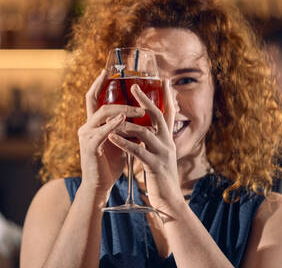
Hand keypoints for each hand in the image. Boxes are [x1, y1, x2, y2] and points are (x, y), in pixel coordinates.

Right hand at [78, 70, 145, 194]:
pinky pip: (102, 132)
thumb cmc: (110, 163)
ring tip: (138, 110)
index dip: (98, 83)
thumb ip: (126, 127)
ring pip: (103, 115)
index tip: (107, 70)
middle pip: (100, 104)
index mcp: (93, 124)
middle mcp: (86, 127)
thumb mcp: (120, 141)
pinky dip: (114, 125)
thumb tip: (143, 116)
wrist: (100, 185)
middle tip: (139, 98)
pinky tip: (124, 120)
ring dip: (122, 110)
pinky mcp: (89, 147)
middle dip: (121, 100)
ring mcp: (86, 136)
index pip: (92, 98)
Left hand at [107, 81, 184, 213]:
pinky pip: (138, 151)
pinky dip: (124, 143)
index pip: (169, 114)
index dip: (167, 97)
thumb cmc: (160, 178)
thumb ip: (154, 141)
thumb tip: (144, 128)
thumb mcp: (159, 155)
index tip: (164, 81)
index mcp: (168, 139)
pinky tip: (112, 137)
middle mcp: (168, 143)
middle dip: (146, 100)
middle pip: (159, 115)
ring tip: (113, 118)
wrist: (168, 200)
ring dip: (127, 124)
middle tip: (134, 87)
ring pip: (146, 132)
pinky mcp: (155, 166)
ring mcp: (163, 154)